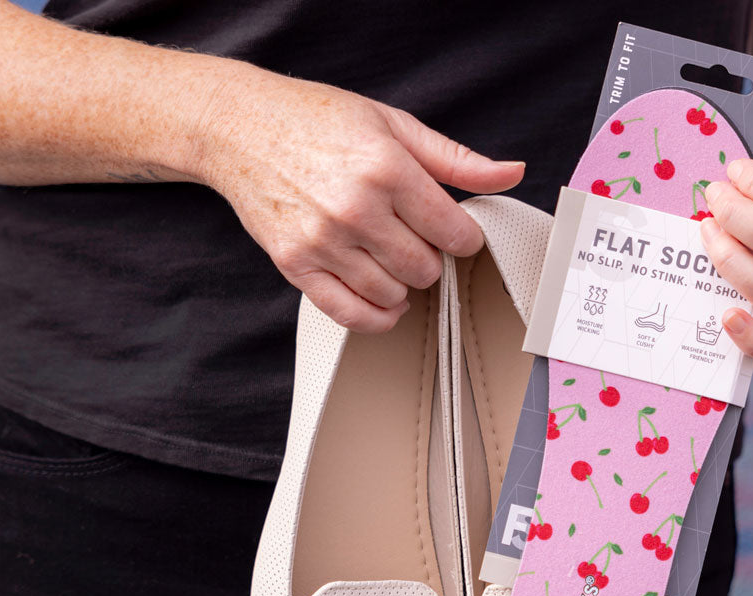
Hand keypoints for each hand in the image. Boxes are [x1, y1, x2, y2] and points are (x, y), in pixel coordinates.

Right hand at [194, 65, 524, 333]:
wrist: (241, 128)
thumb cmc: (315, 121)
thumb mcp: (393, 124)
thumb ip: (455, 159)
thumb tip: (511, 173)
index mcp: (386, 168)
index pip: (453, 232)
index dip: (464, 238)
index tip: (454, 233)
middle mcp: (355, 209)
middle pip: (425, 269)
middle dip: (431, 259)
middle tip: (416, 240)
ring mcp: (323, 242)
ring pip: (392, 295)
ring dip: (403, 285)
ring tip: (392, 259)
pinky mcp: (296, 266)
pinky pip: (350, 314)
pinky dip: (376, 317)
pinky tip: (384, 300)